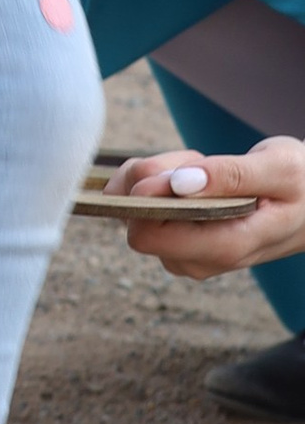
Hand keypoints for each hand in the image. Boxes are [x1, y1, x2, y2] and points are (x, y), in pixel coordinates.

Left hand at [112, 138, 304, 278]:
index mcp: (223, 248)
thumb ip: (227, 176)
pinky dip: (168, 185)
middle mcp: (197, 260)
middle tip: (202, 164)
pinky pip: (150, 208)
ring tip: (212, 174)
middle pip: (135, 219)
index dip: (147, 195)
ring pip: (139, 209)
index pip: (146, 234)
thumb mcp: (277, 168)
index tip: (178, 169)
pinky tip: (204, 181)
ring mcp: (187, 255)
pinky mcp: (180, 243)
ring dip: (165, 179)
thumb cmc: (302, 184)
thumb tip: (176, 184)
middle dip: (157, 179)